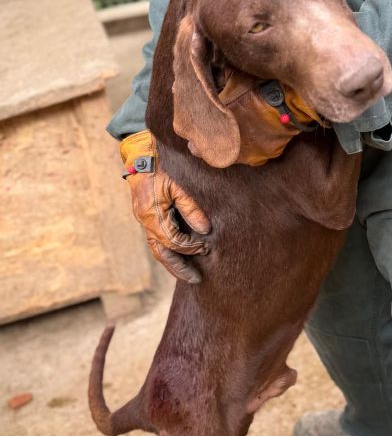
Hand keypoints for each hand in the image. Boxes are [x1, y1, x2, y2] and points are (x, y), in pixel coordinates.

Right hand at [121, 131, 210, 283]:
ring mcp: (144, 220)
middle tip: (196, 279)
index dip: (190, 247)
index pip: (173, 240)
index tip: (206, 249)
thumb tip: (205, 231)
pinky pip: (156, 240)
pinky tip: (180, 257)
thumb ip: (192, 209)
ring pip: (157, 249)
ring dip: (172, 263)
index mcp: (152, 214)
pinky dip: (168, 251)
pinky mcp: (146, 217)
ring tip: (188, 275)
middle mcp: (146, 221)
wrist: (141, 156)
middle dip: (179, 267)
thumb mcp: (179, 186)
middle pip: (162, 253)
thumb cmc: (162, 168)